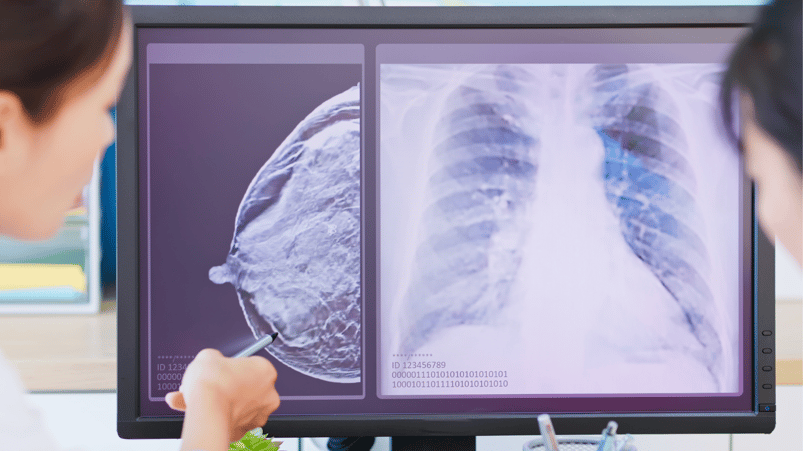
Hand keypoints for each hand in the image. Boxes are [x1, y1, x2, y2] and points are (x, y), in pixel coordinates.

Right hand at [165, 348, 279, 442]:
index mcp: (266, 370)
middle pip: (255, 388)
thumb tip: (214, 362)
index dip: (239, 369)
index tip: (227, 372)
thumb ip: (218, 359)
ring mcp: (261, 414)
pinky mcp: (248, 431)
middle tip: (221, 387)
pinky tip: (215, 413)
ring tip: (214, 401)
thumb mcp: (210, 356)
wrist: (205, 409)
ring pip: (248, 408)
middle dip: (239, 388)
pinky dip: (228, 419)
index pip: (255, 367)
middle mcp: (269, 393)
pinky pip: (239, 423)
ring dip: (235, 405)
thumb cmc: (211, 382)